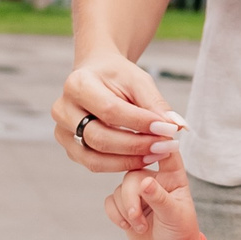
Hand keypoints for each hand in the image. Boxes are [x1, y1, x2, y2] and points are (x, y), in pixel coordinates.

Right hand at [53, 51, 183, 173]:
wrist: (98, 76)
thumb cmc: (118, 77)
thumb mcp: (139, 82)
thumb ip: (157, 105)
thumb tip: (179, 127)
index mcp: (77, 84)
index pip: (110, 110)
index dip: (140, 123)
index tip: (168, 130)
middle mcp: (62, 109)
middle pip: (99, 137)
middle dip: (136, 145)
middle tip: (166, 146)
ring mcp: (61, 131)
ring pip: (95, 157)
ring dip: (129, 160)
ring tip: (157, 154)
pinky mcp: (69, 148)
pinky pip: (94, 164)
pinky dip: (120, 164)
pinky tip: (142, 158)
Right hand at [105, 151, 202, 239]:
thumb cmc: (180, 234)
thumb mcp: (175, 216)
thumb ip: (160, 198)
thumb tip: (144, 182)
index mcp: (173, 177)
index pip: (165, 153)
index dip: (155, 145)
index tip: (145, 148)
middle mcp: (154, 180)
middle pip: (132, 174)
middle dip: (131, 197)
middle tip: (137, 217)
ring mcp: (138, 192)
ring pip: (119, 188)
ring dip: (126, 211)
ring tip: (140, 227)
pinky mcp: (124, 206)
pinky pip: (110, 201)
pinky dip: (115, 214)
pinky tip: (127, 226)